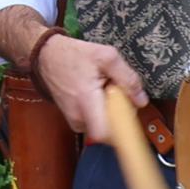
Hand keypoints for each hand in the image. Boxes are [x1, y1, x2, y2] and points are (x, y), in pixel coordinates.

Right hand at [23, 30, 150, 139]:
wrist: (47, 56)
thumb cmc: (74, 54)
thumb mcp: (107, 56)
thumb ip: (127, 78)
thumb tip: (141, 100)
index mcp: (86, 101)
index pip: (104, 134)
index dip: (121, 130)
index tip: (128, 114)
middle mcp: (77, 116)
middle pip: (109, 131)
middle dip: (120, 115)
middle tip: (116, 92)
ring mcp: (73, 120)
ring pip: (102, 128)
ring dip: (110, 113)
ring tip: (105, 91)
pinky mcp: (73, 120)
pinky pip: (94, 123)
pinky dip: (101, 112)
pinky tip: (97, 96)